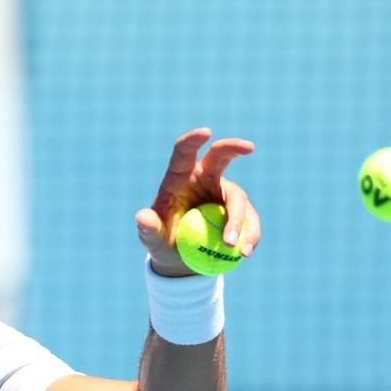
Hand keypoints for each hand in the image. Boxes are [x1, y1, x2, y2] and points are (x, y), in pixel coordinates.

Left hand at [136, 128, 259, 276]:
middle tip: (249, 147)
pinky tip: (246, 252)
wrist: (181, 257)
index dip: (193, 141)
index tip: (205, 132)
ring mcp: (223, 193)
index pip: (183, 153)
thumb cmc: (162, 241)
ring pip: (238, 198)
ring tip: (231, 246)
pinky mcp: (237, 211)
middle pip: (220, 156)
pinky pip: (249, 219)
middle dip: (234, 147)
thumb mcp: (152, 239)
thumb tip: (142, 217)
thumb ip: (148, 228)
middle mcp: (203, 179)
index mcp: (178, 178)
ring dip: (238, 221)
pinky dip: (249, 234)